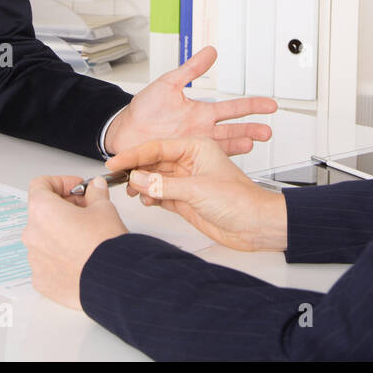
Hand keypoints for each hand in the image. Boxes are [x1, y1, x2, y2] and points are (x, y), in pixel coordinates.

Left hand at [23, 175, 127, 308]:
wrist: (112, 279)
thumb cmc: (105, 245)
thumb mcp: (104, 208)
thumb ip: (96, 193)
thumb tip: (96, 188)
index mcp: (42, 211)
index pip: (41, 185)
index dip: (61, 182)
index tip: (77, 188)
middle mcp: (32, 234)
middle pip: (43, 212)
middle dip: (64, 208)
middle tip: (86, 210)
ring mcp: (35, 259)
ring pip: (45, 238)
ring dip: (61, 233)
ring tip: (85, 237)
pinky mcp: (41, 280)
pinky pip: (47, 262)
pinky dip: (60, 256)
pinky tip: (80, 257)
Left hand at [104, 46, 276, 156]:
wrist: (123, 133)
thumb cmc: (143, 110)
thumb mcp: (169, 84)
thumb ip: (191, 70)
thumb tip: (210, 51)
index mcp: (201, 114)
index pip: (232, 108)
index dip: (252, 106)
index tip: (270, 105)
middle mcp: (201, 132)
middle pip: (233, 130)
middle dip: (251, 130)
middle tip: (267, 131)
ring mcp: (193, 147)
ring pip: (222, 148)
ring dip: (237, 146)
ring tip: (252, 145)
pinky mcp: (182, 161)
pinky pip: (201, 164)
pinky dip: (213, 164)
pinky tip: (224, 165)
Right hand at [107, 137, 287, 251]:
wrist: (257, 225)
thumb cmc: (241, 200)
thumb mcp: (196, 189)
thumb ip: (163, 185)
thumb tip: (138, 179)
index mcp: (196, 147)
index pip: (157, 147)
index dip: (134, 155)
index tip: (115, 161)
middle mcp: (190, 162)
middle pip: (154, 162)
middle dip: (136, 170)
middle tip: (117, 178)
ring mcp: (187, 182)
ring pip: (156, 179)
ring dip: (142, 185)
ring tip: (130, 191)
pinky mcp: (186, 200)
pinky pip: (161, 194)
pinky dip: (151, 198)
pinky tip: (145, 200)